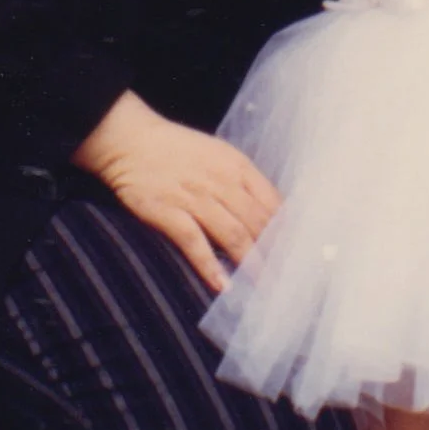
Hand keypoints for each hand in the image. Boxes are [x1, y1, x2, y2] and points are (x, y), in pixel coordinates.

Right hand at [69, 89, 282, 295]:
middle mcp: (221, 182)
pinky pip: (194, 243)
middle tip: (287, 282)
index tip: (298, 257)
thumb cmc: (178, 150)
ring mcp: (194, 198)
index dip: (288, 233)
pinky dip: (210, 266)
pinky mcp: (168, 212)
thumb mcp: (219, 155)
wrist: (130, 140)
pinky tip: (223, 286)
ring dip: (252, 265)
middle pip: (258, 224)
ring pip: (233, 236)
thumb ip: (244, 182)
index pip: (274, 204)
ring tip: (264, 289)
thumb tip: (272, 215)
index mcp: (237, 166)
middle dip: (275, 256)